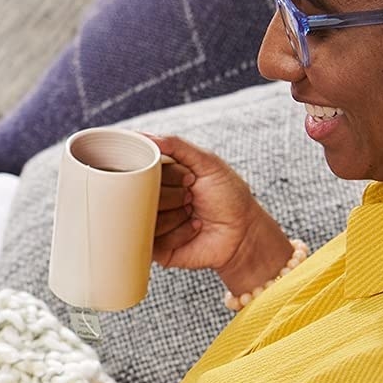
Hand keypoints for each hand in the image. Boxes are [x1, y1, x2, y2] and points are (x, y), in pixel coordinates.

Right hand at [150, 134, 261, 269]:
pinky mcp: (155, 246)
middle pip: (140, 193)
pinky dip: (177, 233)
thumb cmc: (229, 197)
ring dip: (176, 215)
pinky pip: (152, 238)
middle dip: (173, 195)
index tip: (189, 178)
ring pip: (145, 216)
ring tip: (192, 213)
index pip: (144, 169)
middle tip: (192, 197)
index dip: (168, 174)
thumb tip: (145, 137)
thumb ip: (177, 145)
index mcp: (162, 176)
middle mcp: (154, 197)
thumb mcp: (208, 162)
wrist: (242, 233)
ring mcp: (152, 222)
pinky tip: (193, 229)